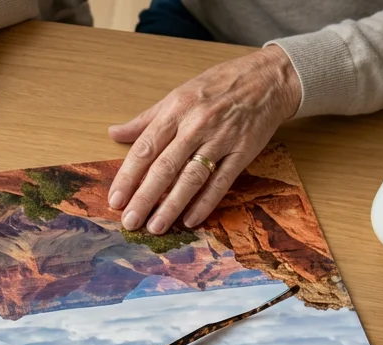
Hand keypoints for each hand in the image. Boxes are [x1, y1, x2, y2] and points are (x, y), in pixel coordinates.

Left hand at [107, 46, 301, 233]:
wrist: (268, 79)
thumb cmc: (219, 85)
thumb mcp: (178, 94)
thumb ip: (146, 119)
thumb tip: (114, 133)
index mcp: (176, 110)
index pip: (145, 148)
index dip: (128, 176)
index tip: (115, 199)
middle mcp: (196, 125)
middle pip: (165, 167)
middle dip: (145, 197)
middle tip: (129, 221)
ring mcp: (221, 139)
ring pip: (191, 177)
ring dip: (172, 205)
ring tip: (155, 227)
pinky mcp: (243, 152)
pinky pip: (221, 182)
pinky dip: (205, 202)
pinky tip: (190, 220)